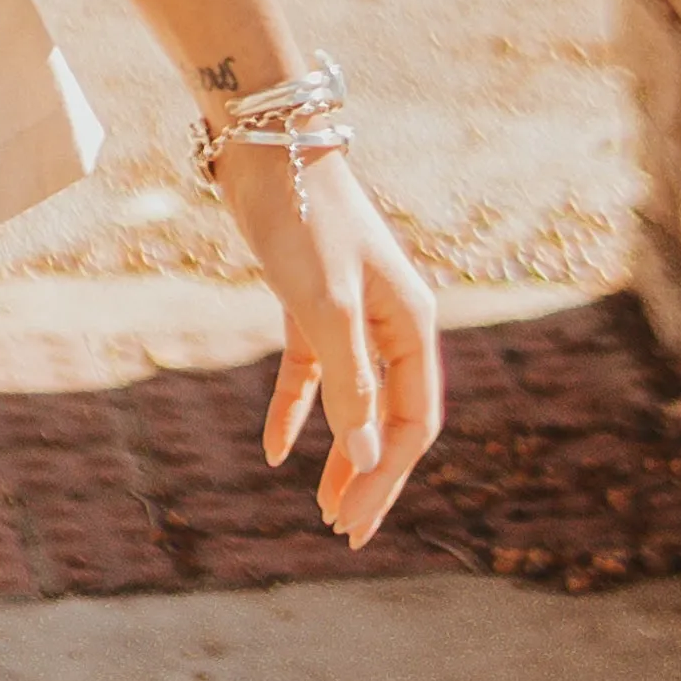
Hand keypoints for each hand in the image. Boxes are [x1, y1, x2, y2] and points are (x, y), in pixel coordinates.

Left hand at [212, 146, 442, 548]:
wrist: (267, 149)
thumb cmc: (304, 220)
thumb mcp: (326, 306)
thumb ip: (348, 381)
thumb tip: (369, 455)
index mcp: (413, 325)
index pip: (413, 422)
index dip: (386, 477)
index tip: (350, 522)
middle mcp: (392, 322)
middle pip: (390, 418)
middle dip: (370, 477)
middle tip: (342, 531)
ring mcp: (353, 313)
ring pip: (354, 401)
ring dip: (340, 452)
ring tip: (321, 505)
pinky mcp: (312, 303)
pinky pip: (313, 372)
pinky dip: (297, 410)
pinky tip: (274, 450)